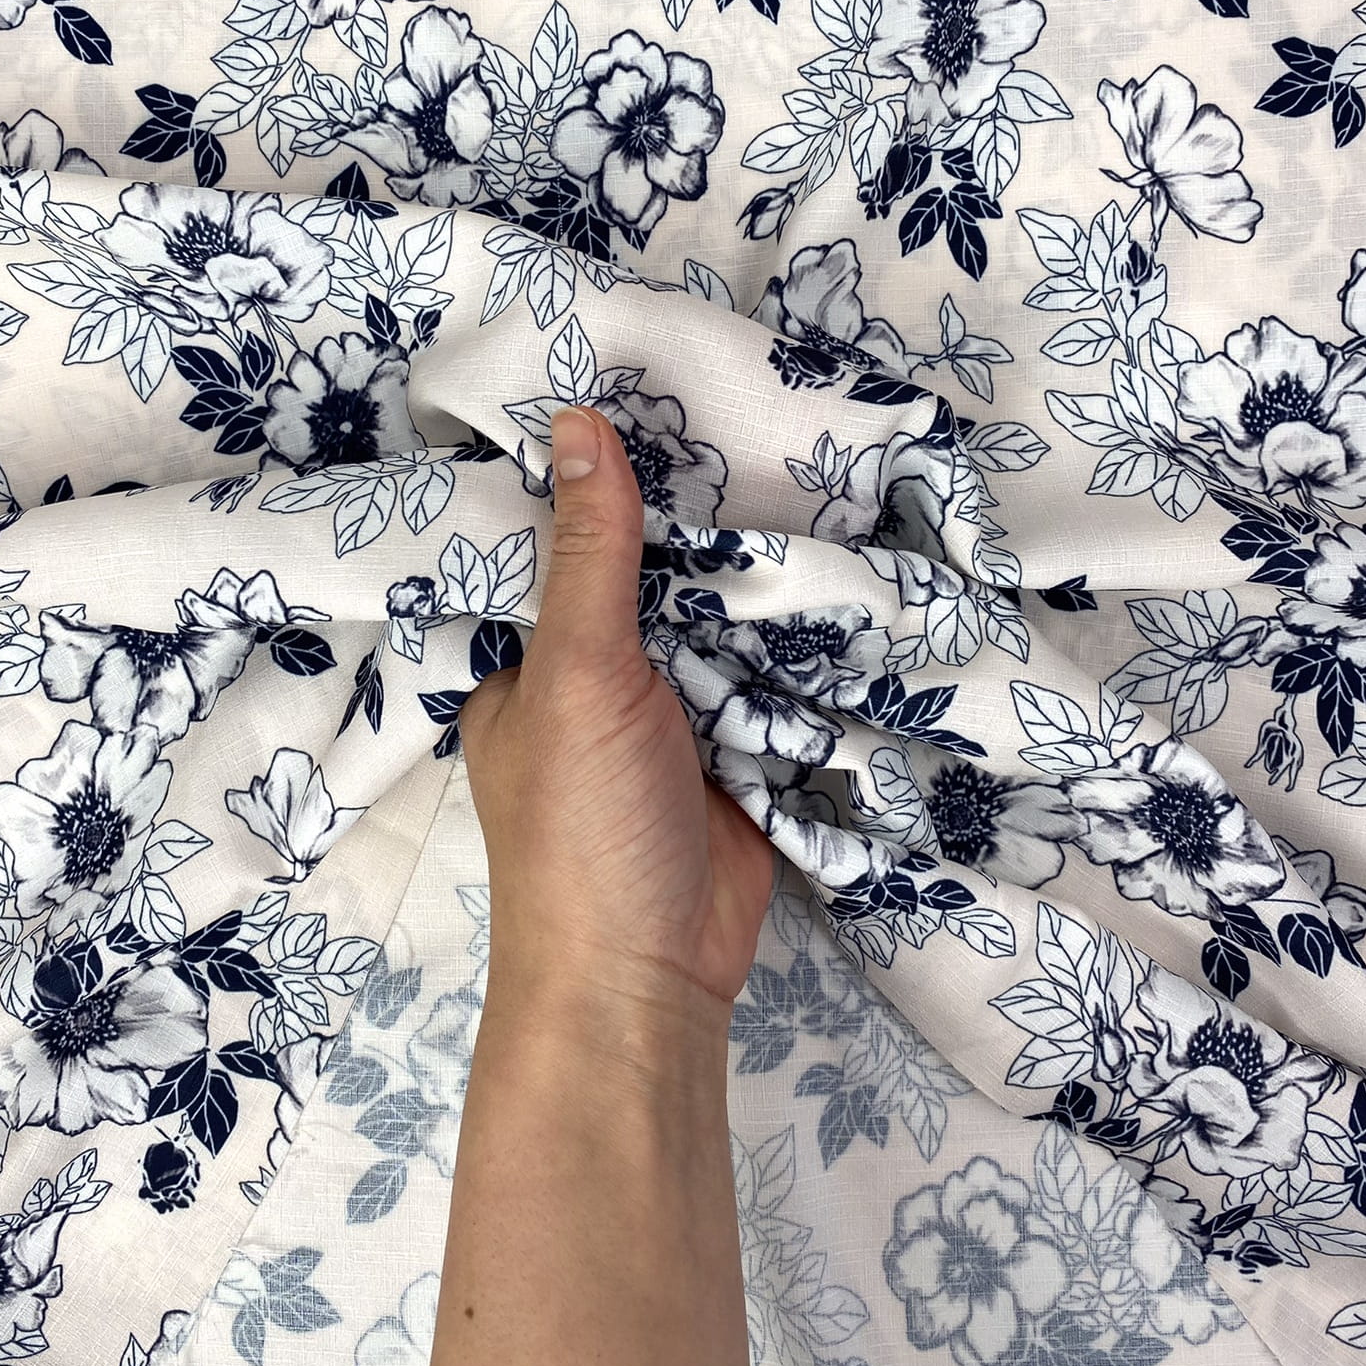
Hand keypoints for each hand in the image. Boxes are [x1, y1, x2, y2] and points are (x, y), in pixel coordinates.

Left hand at [456, 404, 776, 1026]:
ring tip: (809, 458)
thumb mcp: (579, 674)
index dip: (598, 481)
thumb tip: (579, 420)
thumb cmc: (581, 826)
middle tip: (752, 407)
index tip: (647, 386)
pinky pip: (767, 676)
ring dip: (751, 576)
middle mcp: (593, 681)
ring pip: (714, 624)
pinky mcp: (736, 751)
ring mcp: (669, 718)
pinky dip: (796, 638)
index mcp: (526, 663)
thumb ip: (590, 556)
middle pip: (648, 580)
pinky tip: (838, 559)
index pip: (557, 548)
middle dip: (693, 523)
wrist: (651, 978)